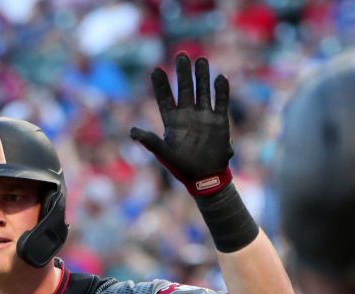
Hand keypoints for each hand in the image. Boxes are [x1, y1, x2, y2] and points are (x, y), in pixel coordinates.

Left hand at [130, 53, 232, 195]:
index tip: (156, 70)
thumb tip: (132, 132)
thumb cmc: (182, 167)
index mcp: (173, 122)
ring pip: (203, 91)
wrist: (205, 177)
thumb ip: (150, 141)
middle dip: (183, 73)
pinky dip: (221, 90)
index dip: (161, 85)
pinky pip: (221, 102)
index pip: (165, 99)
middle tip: (181, 55)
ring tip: (201, 60)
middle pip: (185, 90)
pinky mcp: (220, 121)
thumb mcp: (164, 153)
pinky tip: (220, 77)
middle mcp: (188, 116)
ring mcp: (204, 117)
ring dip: (202, 77)